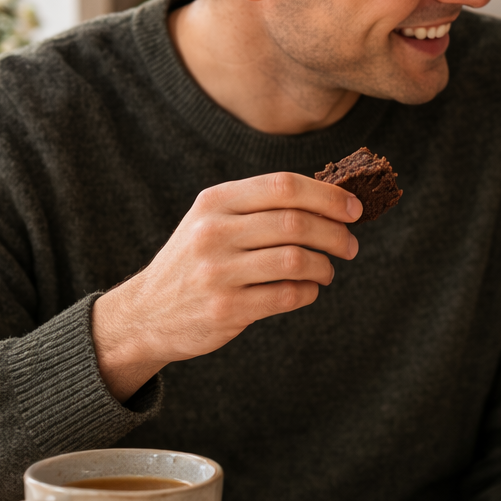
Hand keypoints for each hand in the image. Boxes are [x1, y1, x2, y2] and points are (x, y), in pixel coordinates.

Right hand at [91, 173, 361, 400]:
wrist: (146, 313)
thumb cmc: (197, 261)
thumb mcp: (213, 221)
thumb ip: (261, 206)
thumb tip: (332, 199)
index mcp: (214, 201)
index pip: (284, 186)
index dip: (328, 196)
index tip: (354, 209)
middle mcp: (213, 232)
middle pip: (296, 223)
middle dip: (336, 234)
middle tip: (350, 245)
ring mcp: (217, 272)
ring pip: (297, 260)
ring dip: (325, 266)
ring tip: (327, 270)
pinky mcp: (226, 309)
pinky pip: (288, 295)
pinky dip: (308, 292)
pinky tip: (307, 290)